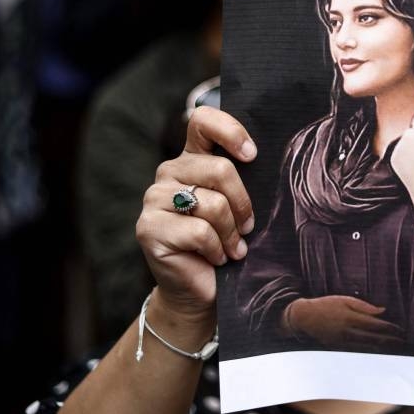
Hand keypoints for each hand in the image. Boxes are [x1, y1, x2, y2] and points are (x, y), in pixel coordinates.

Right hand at [135, 107, 256, 327]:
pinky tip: (216, 259)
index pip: (202, 121)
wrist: (201, 292)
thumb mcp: (239, 207)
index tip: (252, 155)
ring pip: (212, 204)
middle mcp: (169, 173)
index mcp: (191, 159)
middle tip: (247, 228)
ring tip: (233, 248)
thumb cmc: (226, 246)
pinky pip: (200, 232)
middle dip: (243, 204)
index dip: (230, 131)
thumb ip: (243, 180)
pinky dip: (217, 250)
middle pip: (219, 169)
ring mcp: (154, 200)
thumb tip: (265, 162)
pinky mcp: (149, 228)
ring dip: (231, 232)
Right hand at [284, 296, 405, 349]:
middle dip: (390, 340)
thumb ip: (364, 306)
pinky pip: (358, 351)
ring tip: (394, 348)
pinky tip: (378, 351)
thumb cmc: (326, 305)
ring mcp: (343, 342)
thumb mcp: (345, 299)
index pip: (376, 325)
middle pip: (374, 338)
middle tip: (402, 341)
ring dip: (382, 348)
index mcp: (350, 318)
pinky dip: (370, 352)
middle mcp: (348, 332)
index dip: (390, 328)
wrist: (305, 317)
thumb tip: (382, 311)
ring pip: (367, 347)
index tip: (400, 330)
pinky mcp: (339, 347)